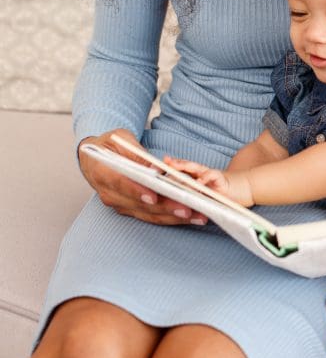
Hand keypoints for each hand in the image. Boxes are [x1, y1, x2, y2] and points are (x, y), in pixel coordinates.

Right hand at [78, 129, 207, 224]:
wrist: (94, 158)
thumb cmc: (108, 145)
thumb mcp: (120, 140)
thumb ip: (136, 154)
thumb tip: (153, 166)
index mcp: (102, 174)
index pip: (120, 185)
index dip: (137, 192)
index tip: (154, 197)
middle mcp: (110, 195)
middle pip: (140, 205)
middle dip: (166, 208)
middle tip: (189, 208)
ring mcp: (121, 205)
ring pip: (150, 214)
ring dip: (175, 217)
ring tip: (198, 215)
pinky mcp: (131, 210)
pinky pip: (153, 216)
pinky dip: (172, 217)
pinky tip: (192, 216)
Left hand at [164, 157, 254, 207]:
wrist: (247, 190)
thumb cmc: (226, 195)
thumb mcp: (207, 197)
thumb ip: (195, 198)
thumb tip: (176, 206)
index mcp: (197, 180)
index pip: (182, 173)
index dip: (170, 170)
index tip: (156, 168)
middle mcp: (203, 175)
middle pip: (185, 168)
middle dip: (174, 165)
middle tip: (162, 162)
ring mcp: (211, 176)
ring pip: (195, 169)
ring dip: (184, 167)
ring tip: (174, 166)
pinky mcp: (222, 179)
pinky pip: (212, 176)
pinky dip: (205, 178)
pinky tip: (198, 181)